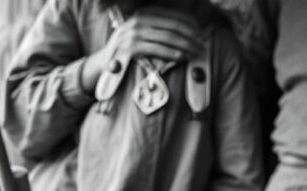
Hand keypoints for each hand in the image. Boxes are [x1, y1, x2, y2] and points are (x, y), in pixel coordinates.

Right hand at [81, 6, 204, 90]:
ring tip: (195, 52)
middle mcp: (138, 20)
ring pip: (167, 37)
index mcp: (144, 12)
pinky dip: (172, 53)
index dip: (191, 24)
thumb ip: (159, 28)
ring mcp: (133, 33)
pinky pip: (157, 49)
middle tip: (202, 44)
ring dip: (185, 45)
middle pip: (173, 26)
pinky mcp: (130, 48)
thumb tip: (189, 29)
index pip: (174, 15)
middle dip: (191, 35)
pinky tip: (181, 56)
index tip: (202, 33)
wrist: (104, 61)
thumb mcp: (141, 31)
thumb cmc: (128, 48)